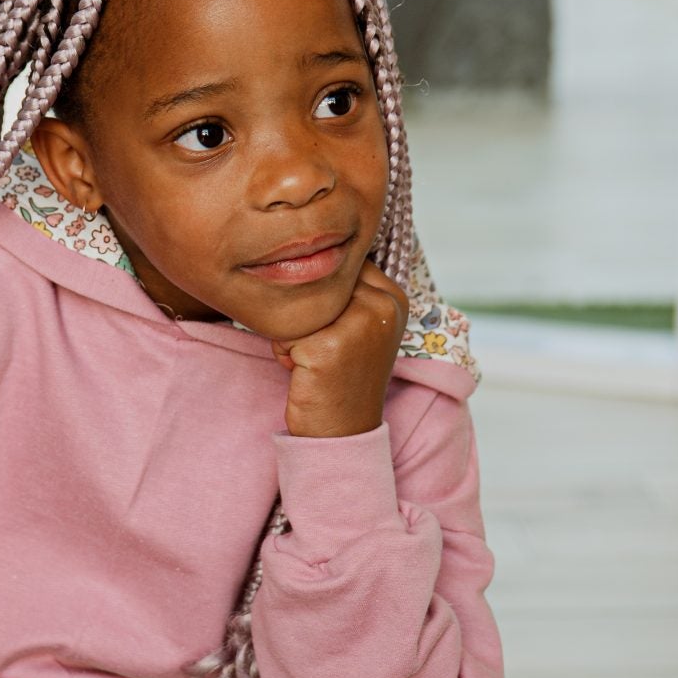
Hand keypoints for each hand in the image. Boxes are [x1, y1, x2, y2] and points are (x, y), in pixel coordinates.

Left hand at [273, 255, 408, 436]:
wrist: (342, 432)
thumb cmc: (339, 375)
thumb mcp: (358, 325)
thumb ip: (347, 288)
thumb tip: (308, 244)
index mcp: (394, 295)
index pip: (337, 266)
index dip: (322, 299)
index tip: (337, 334)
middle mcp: (384, 304)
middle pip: (314, 282)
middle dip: (306, 316)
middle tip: (324, 351)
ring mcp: (360, 323)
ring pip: (296, 305)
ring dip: (293, 335)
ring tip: (314, 361)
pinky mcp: (330, 345)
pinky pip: (283, 331)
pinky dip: (284, 353)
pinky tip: (307, 373)